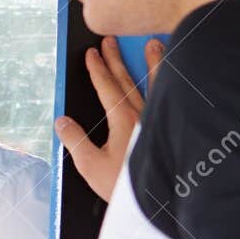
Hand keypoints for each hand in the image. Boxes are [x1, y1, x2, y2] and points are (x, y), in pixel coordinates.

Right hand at [54, 35, 163, 201]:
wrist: (161, 198)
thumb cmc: (127, 184)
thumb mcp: (91, 166)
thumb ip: (75, 141)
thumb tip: (61, 121)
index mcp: (122, 120)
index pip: (106, 87)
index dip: (97, 69)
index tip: (91, 52)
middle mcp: (143, 114)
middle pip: (127, 80)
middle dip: (116, 59)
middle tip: (110, 40)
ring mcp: (161, 120)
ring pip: (157, 83)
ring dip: (153, 62)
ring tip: (153, 44)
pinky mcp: (172, 129)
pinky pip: (173, 99)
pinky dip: (173, 84)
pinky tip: (178, 80)